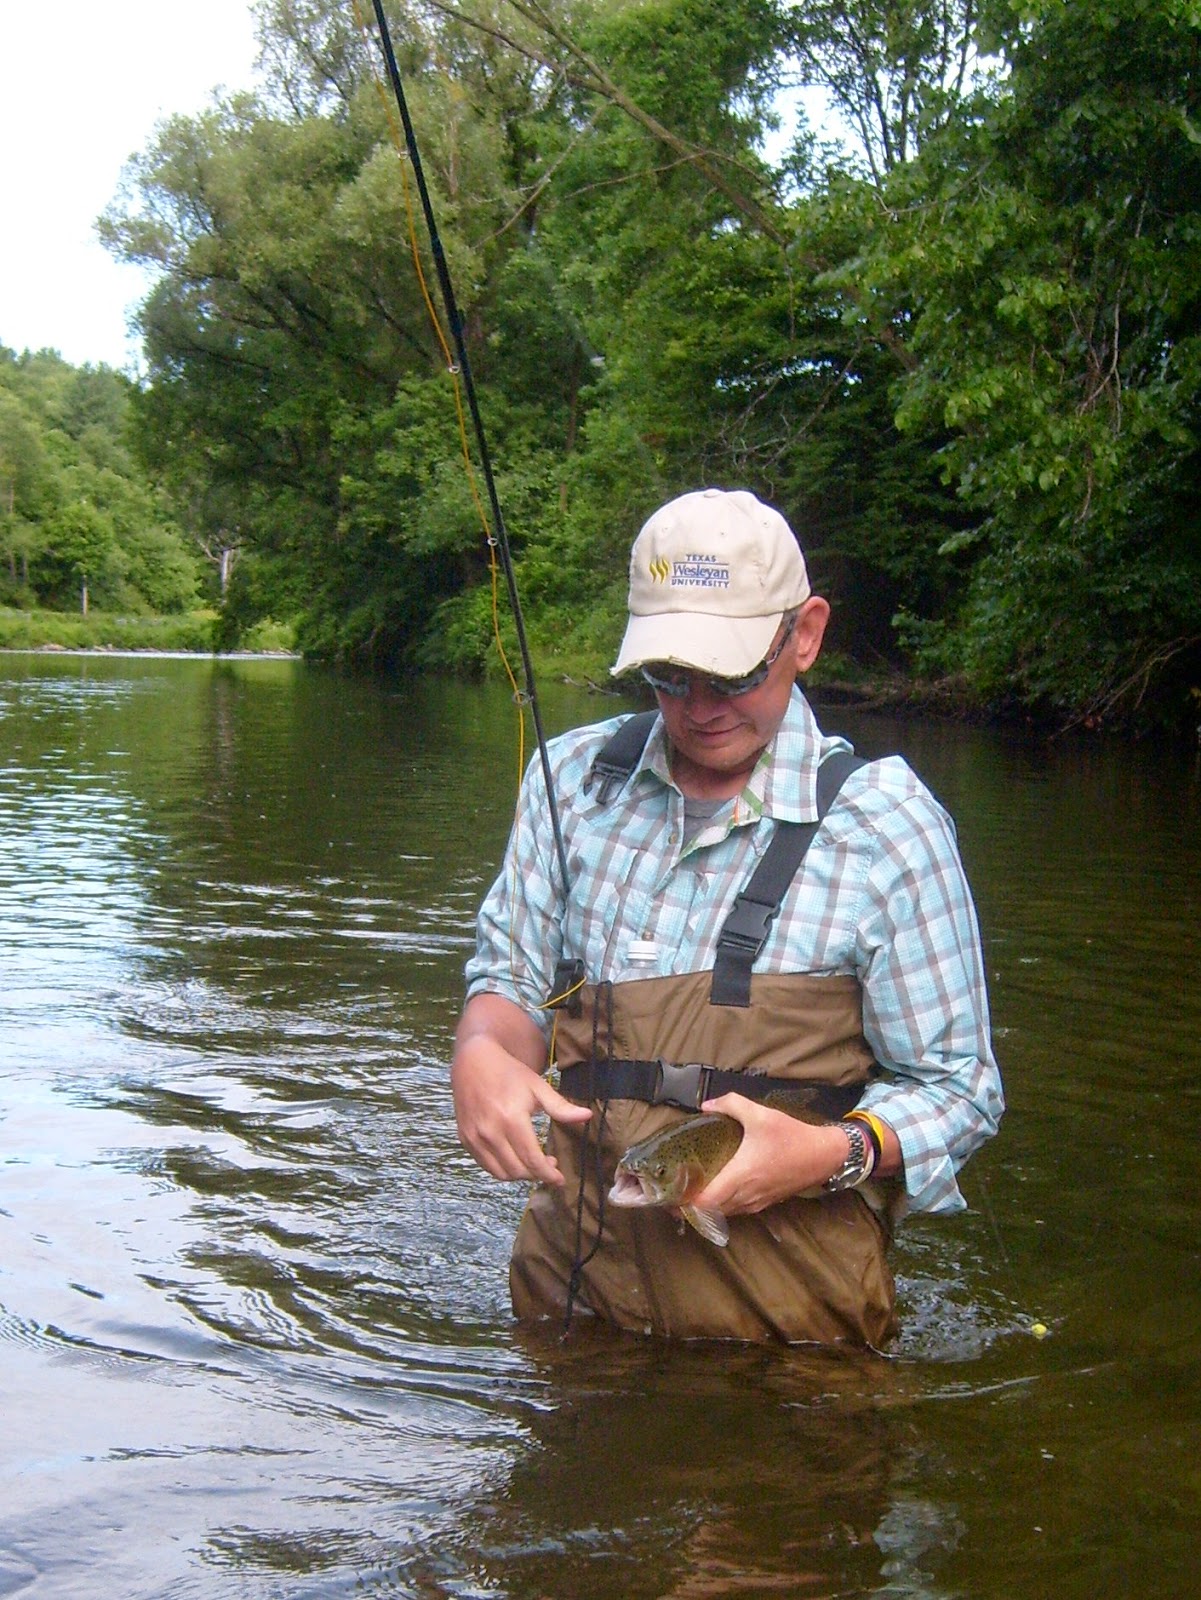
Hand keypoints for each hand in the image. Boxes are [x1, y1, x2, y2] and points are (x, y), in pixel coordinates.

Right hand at [452, 995, 591, 1185]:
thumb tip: (587, 1117)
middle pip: (518, 1170)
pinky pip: (486, 1166)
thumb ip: (560, 1107)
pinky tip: (514, 1157)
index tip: (560, 1178)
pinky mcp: (466, 1139)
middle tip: (550, 1163)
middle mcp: (490, 1131)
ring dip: (520, 1175)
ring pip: (501, 1173)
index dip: (548, 1174)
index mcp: (511, 1119)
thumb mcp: (538, 1087)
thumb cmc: (509, 1073)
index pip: (532, 1160)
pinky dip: (502, 1169)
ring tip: (533, 1162)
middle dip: (537, 1174)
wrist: (474, 1062)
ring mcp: (475, 1137)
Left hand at [688, 1093, 847, 1214]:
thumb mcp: (760, 1114)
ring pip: (724, 1213)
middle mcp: (746, 1195)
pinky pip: (737, 1211)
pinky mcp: (765, 1203)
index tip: (669, 1192)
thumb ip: (730, 1105)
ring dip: (706, 1207)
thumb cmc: (790, 1136)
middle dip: (689, 1205)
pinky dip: (722, 1206)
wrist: (824, 1155)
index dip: (684, 1202)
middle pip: (710, 1212)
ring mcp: (757, 1203)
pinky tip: (717, 1189)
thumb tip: (706, 1105)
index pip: (706, 1202)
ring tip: (690, 1191)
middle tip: (673, 1189)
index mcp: (741, 1176)